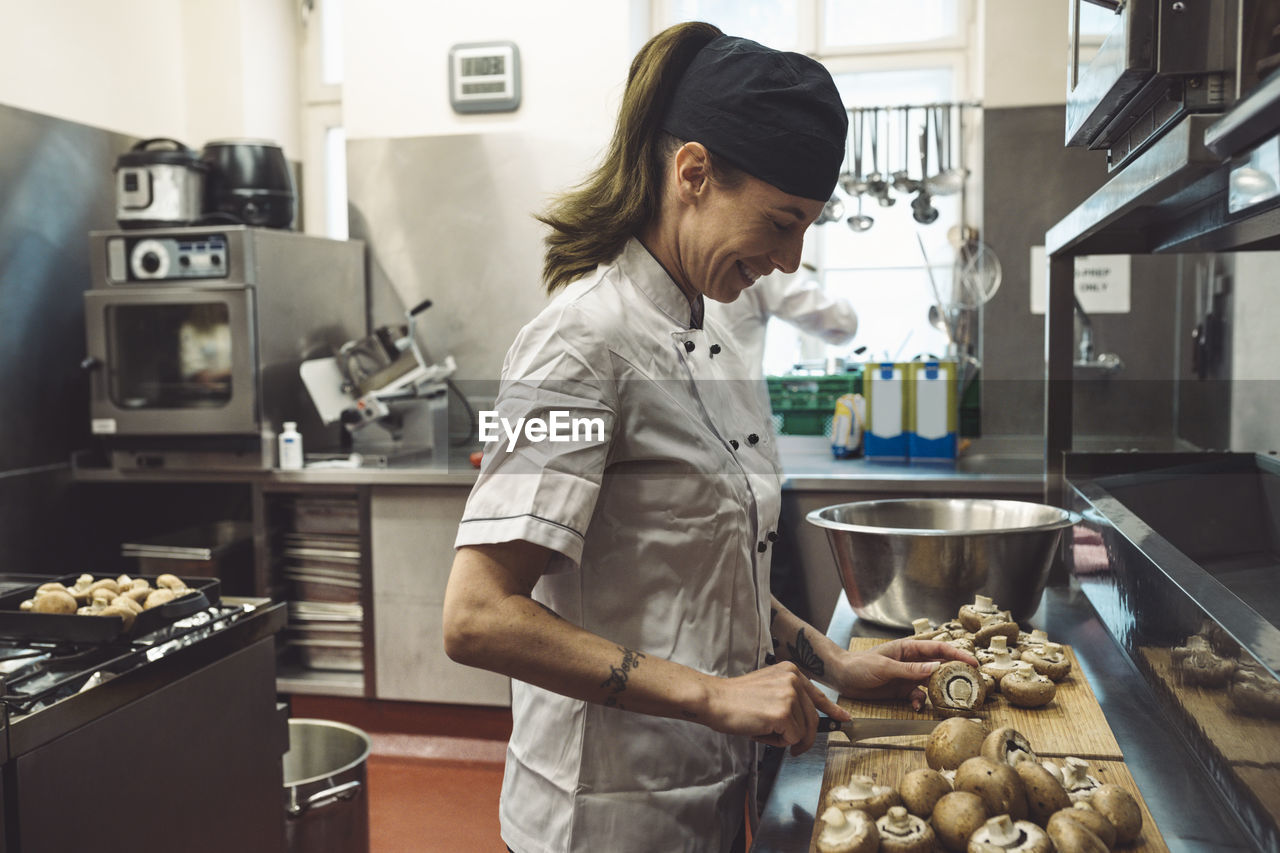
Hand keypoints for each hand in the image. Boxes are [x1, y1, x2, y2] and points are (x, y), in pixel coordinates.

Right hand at [703, 662, 849, 755]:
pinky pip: (792, 739)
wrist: (714, 700)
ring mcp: (789, 695)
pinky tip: (761, 730)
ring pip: (802, 732)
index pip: (818, 695)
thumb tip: (807, 723)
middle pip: (813, 719)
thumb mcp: (768, 690)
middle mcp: (794, 679)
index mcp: (790, 671)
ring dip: (784, 738)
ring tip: (762, 727)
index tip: (844, 718)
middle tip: (792, 747)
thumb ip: (789, 700)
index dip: (832, 710)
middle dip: (803, 738)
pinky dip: (777, 741)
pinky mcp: (782, 712)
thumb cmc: (735, 700)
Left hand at [834, 638, 979, 711]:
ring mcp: (907, 676)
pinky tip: (917, 706)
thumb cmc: (859, 665)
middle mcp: (911, 661)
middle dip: (954, 675)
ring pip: (931, 683)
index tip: (972, 662)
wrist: (841, 677)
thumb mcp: (885, 667)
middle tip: (968, 684)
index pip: (938, 648)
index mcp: (908, 648)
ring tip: (945, 700)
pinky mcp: (901, 690)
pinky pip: (918, 696)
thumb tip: (936, 669)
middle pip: (939, 666)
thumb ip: (911, 670)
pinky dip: (920, 702)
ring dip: (938, 692)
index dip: (957, 654)